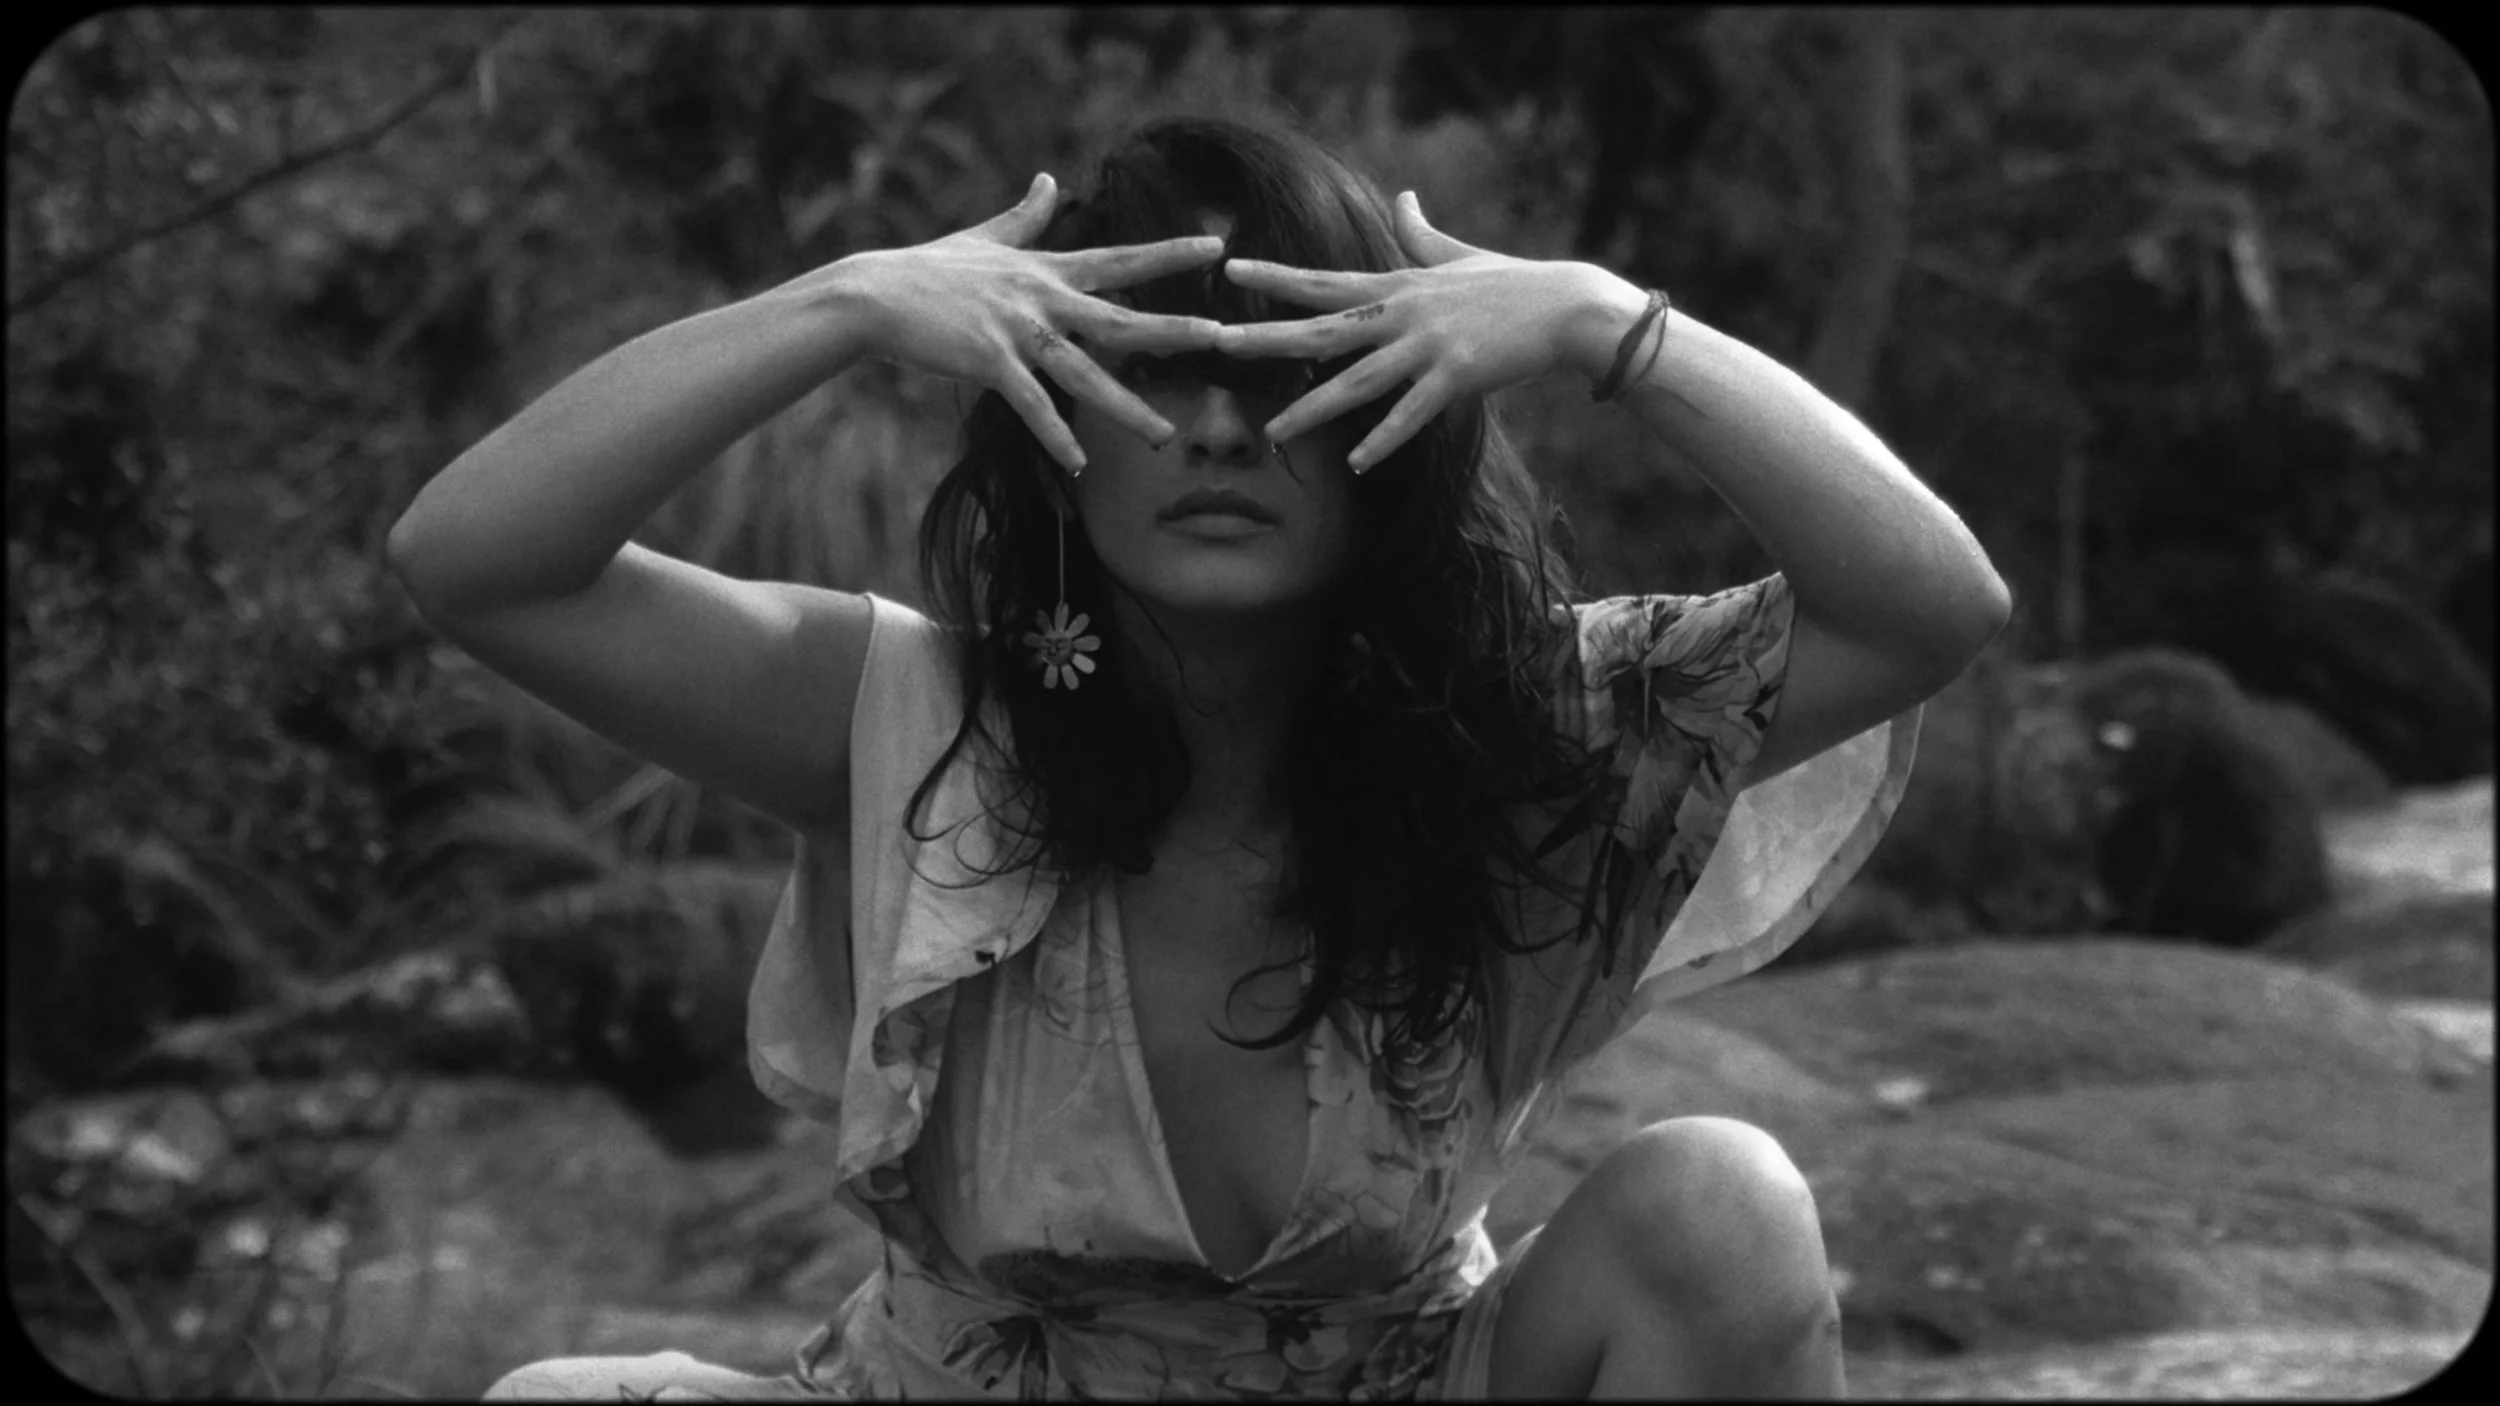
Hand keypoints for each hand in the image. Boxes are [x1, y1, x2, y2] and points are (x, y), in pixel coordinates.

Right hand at [835, 173, 1226, 471]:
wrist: (874, 294)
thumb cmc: (928, 269)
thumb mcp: (984, 237)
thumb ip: (1026, 214)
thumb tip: (1049, 178)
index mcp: (1047, 272)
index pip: (1122, 261)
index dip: (1169, 254)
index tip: (1216, 245)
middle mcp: (1043, 300)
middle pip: (1120, 319)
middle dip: (1172, 330)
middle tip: (1220, 336)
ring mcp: (1018, 332)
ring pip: (1085, 374)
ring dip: (1126, 408)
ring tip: (1164, 436)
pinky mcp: (989, 362)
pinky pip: (1030, 404)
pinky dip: (1053, 433)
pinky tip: (1077, 462)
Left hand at [1214, 191, 1620, 471]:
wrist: (1568, 308)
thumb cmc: (1514, 283)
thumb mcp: (1459, 255)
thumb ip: (1421, 233)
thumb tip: (1403, 196)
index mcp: (1399, 286)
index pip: (1323, 281)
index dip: (1275, 278)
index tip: (1230, 271)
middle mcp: (1404, 315)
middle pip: (1322, 330)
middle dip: (1267, 338)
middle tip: (1217, 342)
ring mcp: (1429, 348)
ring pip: (1357, 383)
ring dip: (1312, 409)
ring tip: (1271, 432)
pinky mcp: (1458, 378)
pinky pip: (1411, 416)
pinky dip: (1384, 440)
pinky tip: (1356, 463)